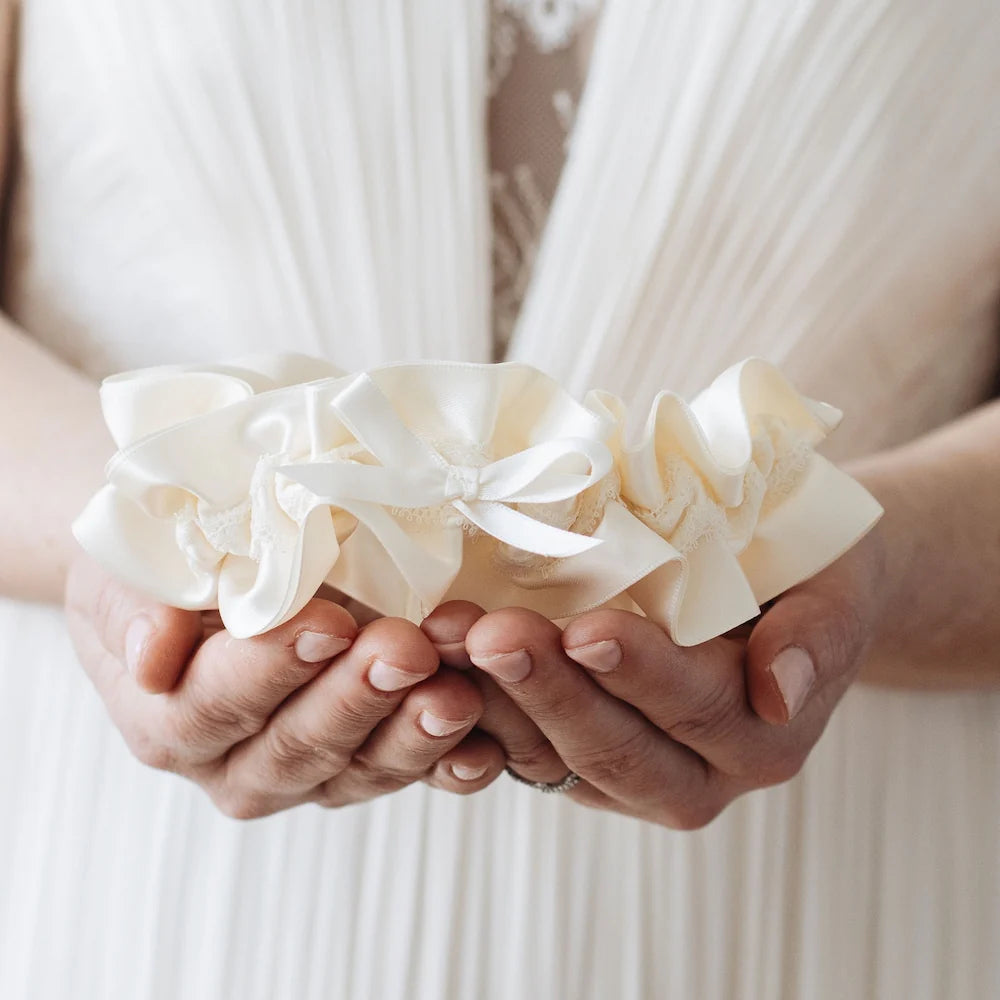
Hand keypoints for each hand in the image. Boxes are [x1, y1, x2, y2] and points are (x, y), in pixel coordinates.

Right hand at [64, 553, 507, 818]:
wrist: (207, 569)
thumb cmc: (164, 565)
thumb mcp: (129, 572)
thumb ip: (134, 611)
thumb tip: (150, 654)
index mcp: (168, 720)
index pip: (213, 707)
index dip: (270, 670)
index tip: (326, 623)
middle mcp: (236, 763)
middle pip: (297, 747)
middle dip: (356, 699)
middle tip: (405, 653)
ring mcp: (309, 769)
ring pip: (361, 769)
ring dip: (413, 734)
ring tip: (455, 696)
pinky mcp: (369, 758)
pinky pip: (414, 774)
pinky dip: (453, 763)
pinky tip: (486, 747)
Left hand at [455, 527, 886, 827]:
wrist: (788, 591)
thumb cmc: (813, 573)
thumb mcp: (838, 588)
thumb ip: (817, 638)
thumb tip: (780, 691)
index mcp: (763, 737)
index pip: (695, 709)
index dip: (639, 672)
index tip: (584, 628)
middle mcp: (699, 775)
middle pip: (614, 746)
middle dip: (546, 690)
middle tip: (487, 634)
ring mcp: (633, 775)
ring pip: (555, 758)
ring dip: (494, 703)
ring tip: (443, 641)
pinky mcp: (582, 760)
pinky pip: (525, 752)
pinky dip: (479, 715)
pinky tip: (437, 667)